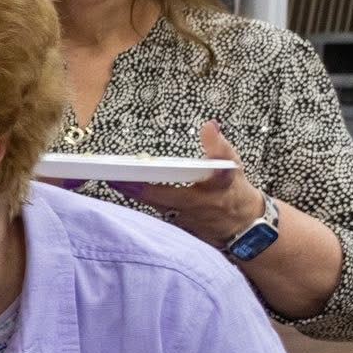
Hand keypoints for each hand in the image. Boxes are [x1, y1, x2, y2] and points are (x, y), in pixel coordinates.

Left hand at [108, 122, 262, 246]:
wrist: (242, 225)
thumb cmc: (233, 190)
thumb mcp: (232, 165)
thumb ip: (219, 146)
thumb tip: (209, 125)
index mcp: (211, 188)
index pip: (193, 177)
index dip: (162, 176)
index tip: (138, 169)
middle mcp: (195, 206)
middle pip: (157, 197)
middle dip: (133, 186)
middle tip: (111, 174)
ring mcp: (183, 220)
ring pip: (152, 207)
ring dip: (132, 194)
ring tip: (112, 179)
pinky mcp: (175, 227)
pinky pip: (154, 214)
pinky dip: (140, 202)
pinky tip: (124, 190)